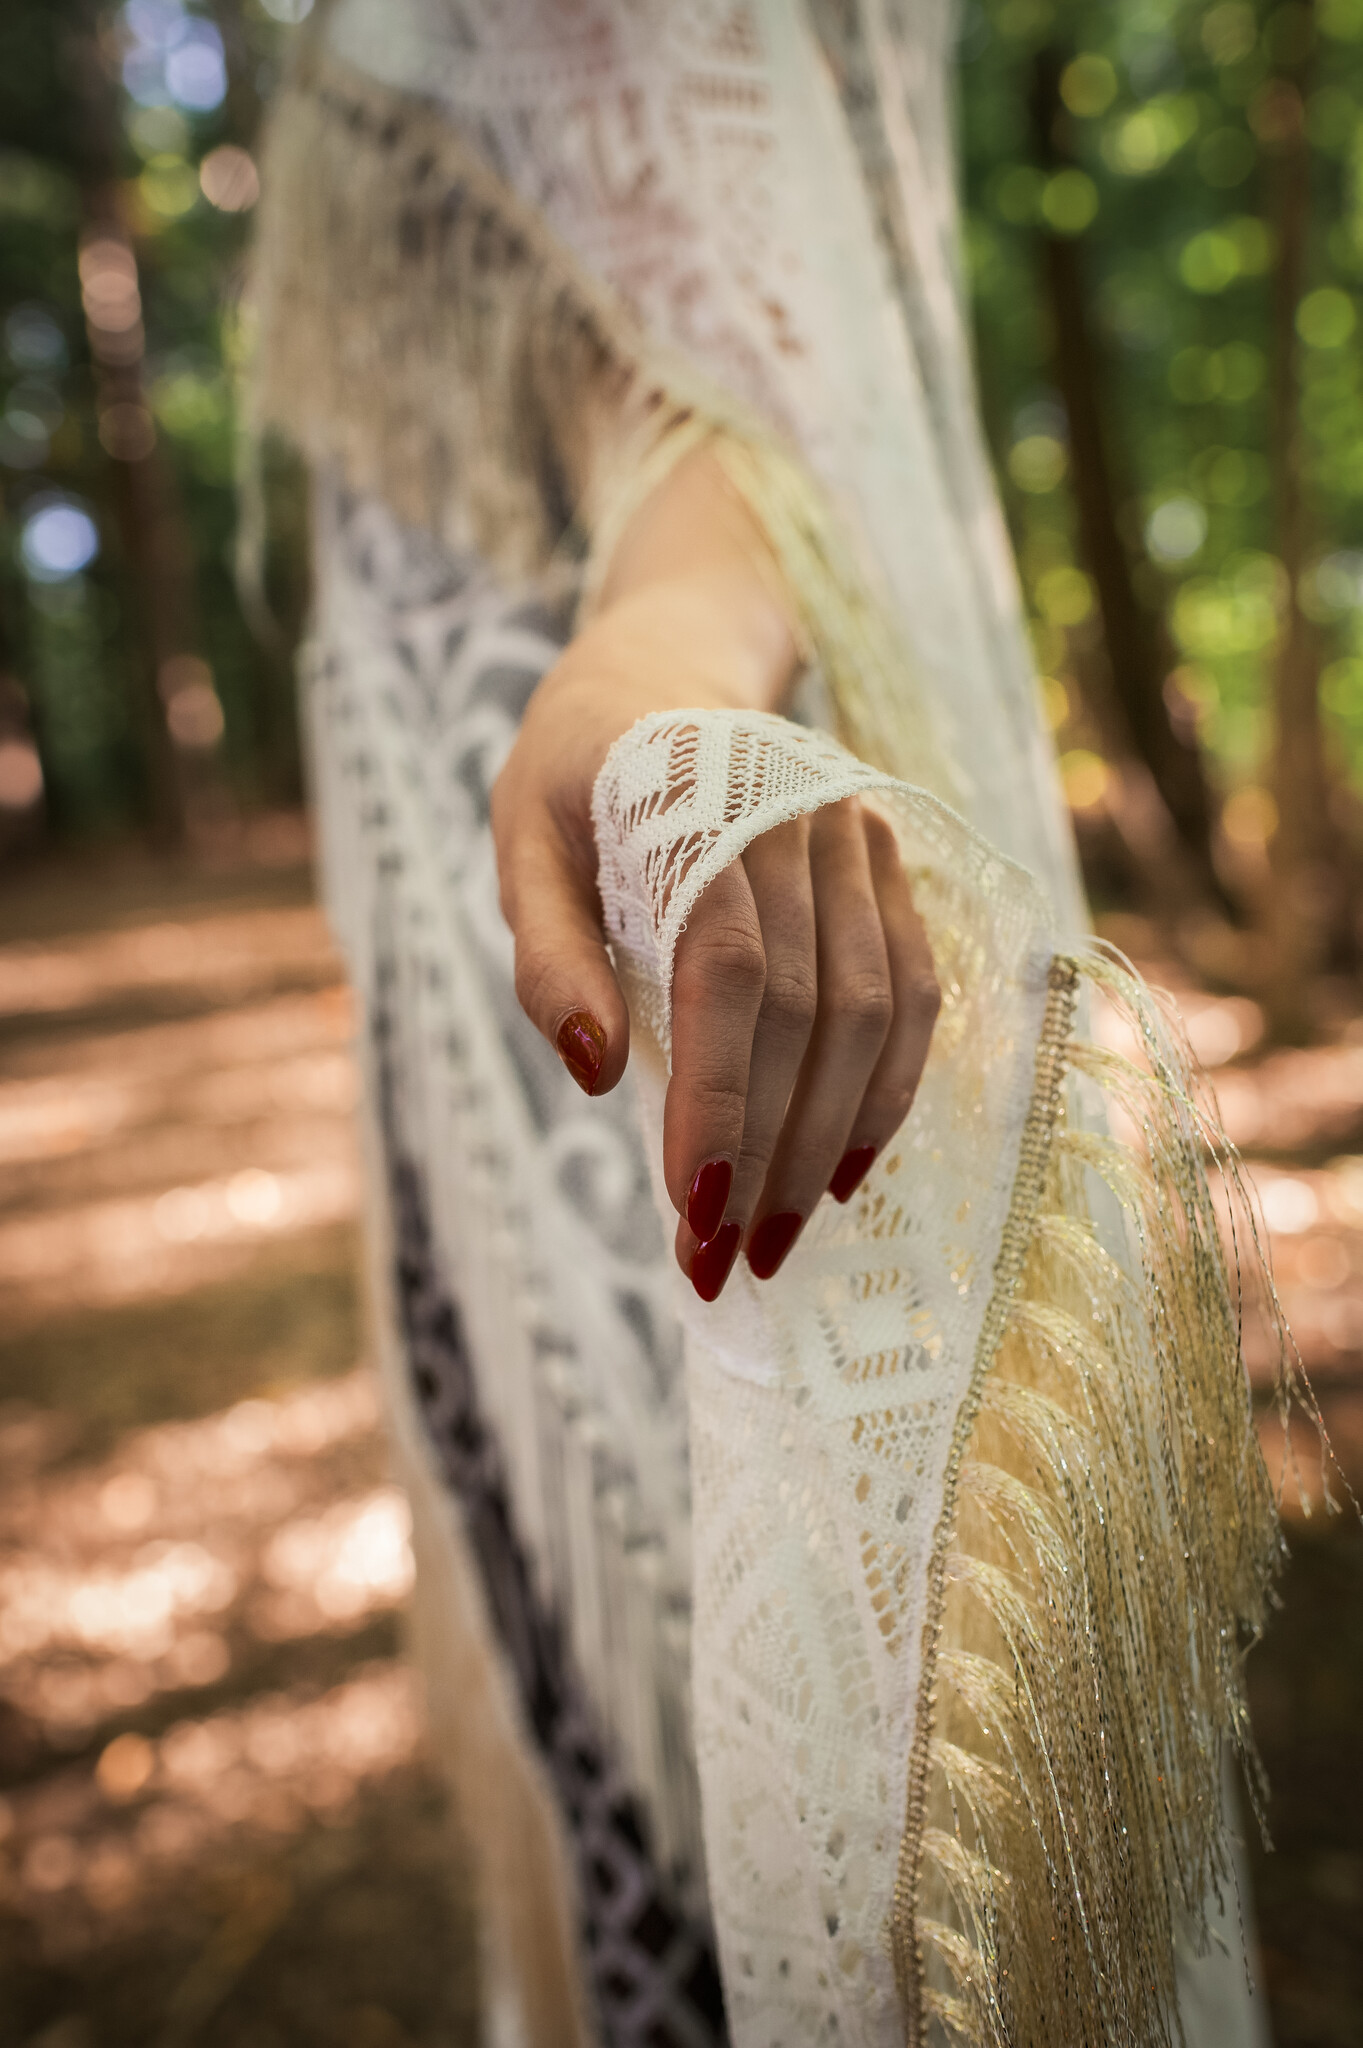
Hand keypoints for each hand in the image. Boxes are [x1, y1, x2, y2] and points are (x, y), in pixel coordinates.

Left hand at [489, 453, 939, 1298]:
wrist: (667, 664)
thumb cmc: (574, 768)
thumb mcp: (523, 841)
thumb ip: (550, 955)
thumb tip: (599, 1075)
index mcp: (696, 808)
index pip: (729, 978)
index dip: (719, 1103)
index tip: (693, 1216)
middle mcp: (797, 821)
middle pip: (807, 1014)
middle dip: (766, 1153)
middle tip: (722, 1264)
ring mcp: (856, 839)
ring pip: (874, 1013)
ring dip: (831, 1142)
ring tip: (778, 1240)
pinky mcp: (888, 864)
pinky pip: (916, 990)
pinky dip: (890, 1088)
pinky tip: (847, 1170)